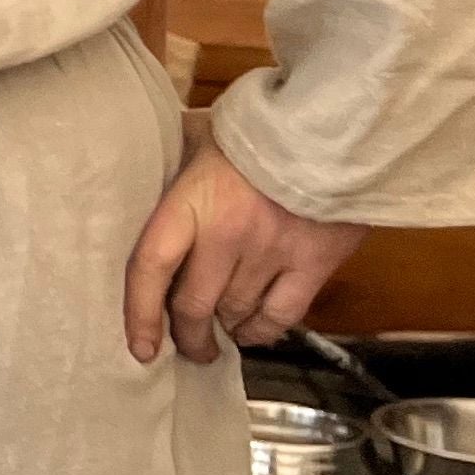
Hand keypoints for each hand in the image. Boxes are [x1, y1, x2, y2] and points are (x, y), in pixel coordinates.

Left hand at [125, 120, 366, 364]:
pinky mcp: (314, 262)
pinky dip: (262, 331)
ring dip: (224, 329)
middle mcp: (226, 233)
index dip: (140, 314)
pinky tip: (251, 331)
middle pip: (194, 305)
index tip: (141, 347)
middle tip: (187, 345)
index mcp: (190, 201)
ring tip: (219, 334)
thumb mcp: (202, 137)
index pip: (150, 268)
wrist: (334, 128)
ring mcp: (272, 251)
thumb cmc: (258, 131)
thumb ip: (174, 163)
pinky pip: (280, 315)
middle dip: (188, 335)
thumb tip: (143, 160)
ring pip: (235, 312)